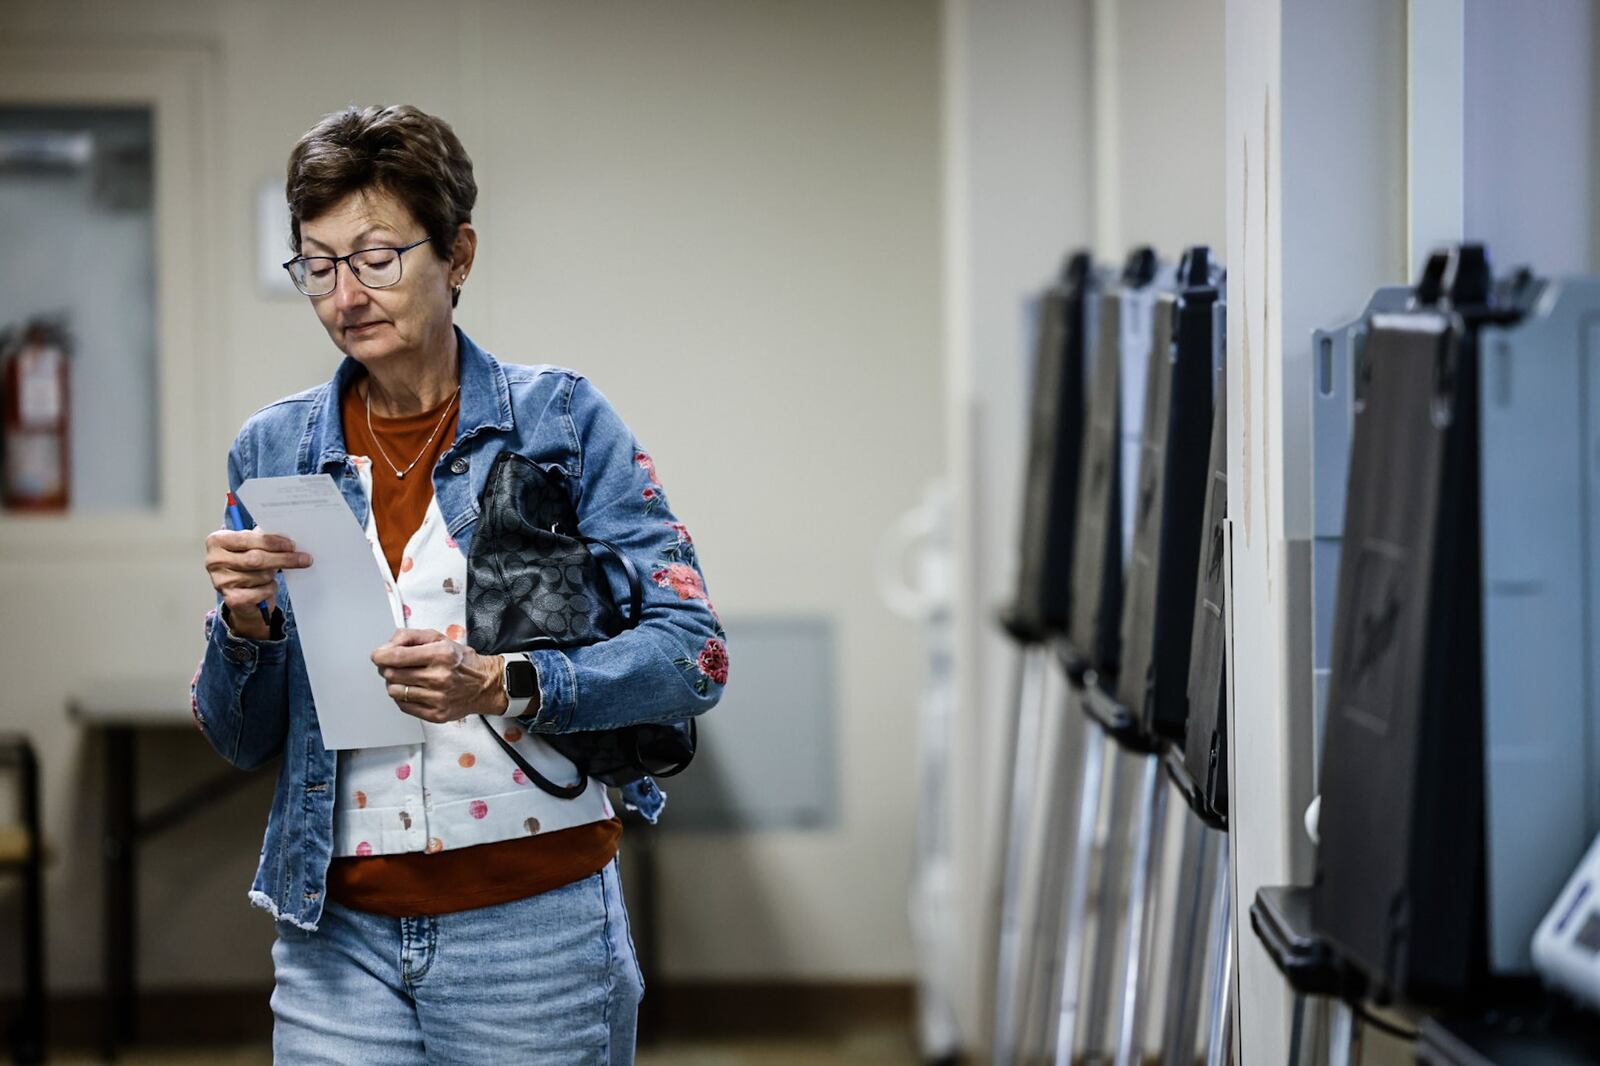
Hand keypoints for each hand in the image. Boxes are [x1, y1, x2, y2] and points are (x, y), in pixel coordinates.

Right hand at [204, 529, 311, 639]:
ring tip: (271, 573)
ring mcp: (221, 581)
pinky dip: (270, 589)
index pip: (248, 538)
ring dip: (273, 575)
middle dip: (283, 558)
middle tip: (303, 558)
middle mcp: (214, 561)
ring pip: (261, 576)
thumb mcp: (251, 545)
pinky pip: (262, 591)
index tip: (291, 544)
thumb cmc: (247, 564)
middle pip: (256, 559)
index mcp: (217, 540)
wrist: (240, 595)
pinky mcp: (232, 599)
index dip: (272, 541)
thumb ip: (262, 537)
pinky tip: (266, 587)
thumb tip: (287, 538)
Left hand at [371, 629, 508, 722]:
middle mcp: (439, 677)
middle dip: (387, 668)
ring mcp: (437, 698)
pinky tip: (413, 690)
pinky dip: (403, 697)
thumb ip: (410, 636)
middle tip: (394, 665)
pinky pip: (403, 706)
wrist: (485, 685)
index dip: (380, 655)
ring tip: (405, 678)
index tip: (378, 655)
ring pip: (394, 691)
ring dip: (394, 683)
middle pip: (391, 674)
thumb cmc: (461, 661)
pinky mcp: (436, 714)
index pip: (396, 657)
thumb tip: (387, 645)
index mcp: (440, 655)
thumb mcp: (439, 638)